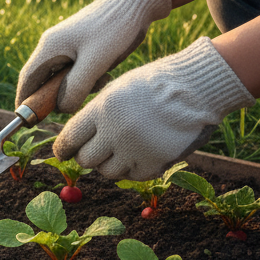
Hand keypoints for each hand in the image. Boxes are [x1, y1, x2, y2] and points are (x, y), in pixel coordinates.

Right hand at [16, 0, 170, 111]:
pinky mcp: (82, 48)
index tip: (27, 121)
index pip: (28, 79)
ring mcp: (68, 46)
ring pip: (61, 77)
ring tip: (98, 83)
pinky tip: (104, 76)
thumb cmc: (114, 29)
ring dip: (75, 88)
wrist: (137, 3)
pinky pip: (75, 71)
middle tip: (72, 106)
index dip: (25, 101)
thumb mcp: (95, 62)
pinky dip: (86, 80)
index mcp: (50, 47)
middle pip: (43, 80)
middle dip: (54, 96)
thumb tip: (61, 108)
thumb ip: (75, 88)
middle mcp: (54, 46)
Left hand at [52, 38, 253, 179]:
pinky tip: (140, 156)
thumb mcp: (117, 89)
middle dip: (87, 158)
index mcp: (102, 109)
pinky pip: (134, 176)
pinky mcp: (156, 162)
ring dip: (110, 165)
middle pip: (86, 159)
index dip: (63, 149)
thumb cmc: (154, 84)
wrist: (196, 87)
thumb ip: (97, 113)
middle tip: (95, 153)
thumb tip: (77, 138)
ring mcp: (135, 149)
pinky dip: (134, 170)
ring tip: (121, 152)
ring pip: (108, 172)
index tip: (62, 154)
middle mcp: (115, 131)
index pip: (69, 138)